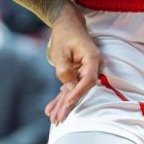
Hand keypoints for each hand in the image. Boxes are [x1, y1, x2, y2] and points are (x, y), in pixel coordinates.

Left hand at [44, 4, 101, 124]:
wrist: (67, 24)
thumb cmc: (64, 35)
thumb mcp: (60, 52)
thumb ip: (65, 71)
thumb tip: (68, 88)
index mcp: (92, 58)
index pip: (88, 80)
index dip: (78, 93)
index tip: (67, 102)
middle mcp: (92, 66)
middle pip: (82, 89)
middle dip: (69, 105)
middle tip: (58, 119)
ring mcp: (86, 71)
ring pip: (74, 91)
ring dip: (63, 105)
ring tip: (53, 119)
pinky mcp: (77, 74)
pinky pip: (70, 88)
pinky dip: (60, 98)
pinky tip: (51, 110)